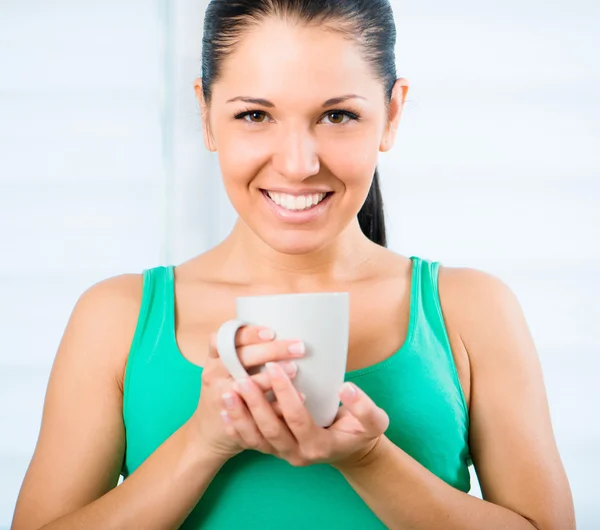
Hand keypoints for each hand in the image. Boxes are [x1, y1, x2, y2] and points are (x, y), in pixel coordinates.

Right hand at [189, 327, 306, 462]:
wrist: (209, 431)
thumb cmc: (227, 389)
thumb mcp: (227, 367)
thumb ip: (247, 352)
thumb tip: (288, 328)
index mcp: (215, 358)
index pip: (226, 338)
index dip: (247, 333)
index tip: (271, 331)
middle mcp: (214, 375)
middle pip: (239, 358)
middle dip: (270, 351)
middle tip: (297, 347)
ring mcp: (220, 397)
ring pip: (245, 384)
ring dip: (271, 377)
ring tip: (295, 370)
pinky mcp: (232, 418)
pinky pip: (256, 411)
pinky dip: (278, 404)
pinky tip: (298, 396)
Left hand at [219, 362, 389, 467]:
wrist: (351, 449)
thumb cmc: (361, 431)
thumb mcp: (375, 421)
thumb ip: (364, 407)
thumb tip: (346, 388)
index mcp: (320, 445)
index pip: (297, 418)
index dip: (285, 393)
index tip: (275, 366)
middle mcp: (298, 453)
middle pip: (271, 430)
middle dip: (254, 404)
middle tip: (241, 379)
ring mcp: (283, 454)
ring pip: (256, 440)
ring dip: (239, 416)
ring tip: (226, 393)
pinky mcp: (274, 450)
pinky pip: (251, 442)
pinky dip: (236, 427)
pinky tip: (222, 410)